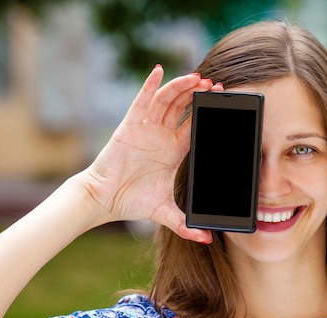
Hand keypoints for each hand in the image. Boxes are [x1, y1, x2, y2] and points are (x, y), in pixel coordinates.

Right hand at [82, 66, 221, 242]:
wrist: (104, 200)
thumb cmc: (132, 202)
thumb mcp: (165, 212)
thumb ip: (185, 225)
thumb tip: (205, 239)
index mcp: (173, 151)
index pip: (195, 126)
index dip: (208, 114)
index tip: (223, 104)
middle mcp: (161, 135)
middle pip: (183, 108)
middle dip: (198, 95)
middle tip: (215, 86)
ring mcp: (146, 128)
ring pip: (166, 101)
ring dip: (181, 87)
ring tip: (197, 78)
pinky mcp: (129, 125)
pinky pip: (141, 100)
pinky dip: (150, 84)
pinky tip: (159, 70)